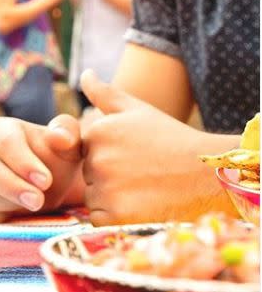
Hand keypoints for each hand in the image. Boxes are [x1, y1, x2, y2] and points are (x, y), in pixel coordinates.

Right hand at [0, 115, 80, 222]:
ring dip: (8, 201)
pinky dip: (0, 215)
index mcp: (1, 129)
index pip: (5, 141)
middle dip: (13, 185)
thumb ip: (67, 132)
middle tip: (38, 200)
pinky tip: (21, 215)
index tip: (45, 181)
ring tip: (35, 206)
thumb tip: (59, 137)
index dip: (24, 162)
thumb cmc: (58, 159)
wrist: (52, 187)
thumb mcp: (69, 144)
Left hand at [80, 70, 238, 225]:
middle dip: (109, 176)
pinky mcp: (114, 215)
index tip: (134, 154)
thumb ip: (104, 93)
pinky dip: (115, 216)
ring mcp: (105, 188)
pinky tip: (141, 205)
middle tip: (142, 172)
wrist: (208, 176)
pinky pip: (99, 218)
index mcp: (96, 132)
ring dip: (111, 197)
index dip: (109, 155)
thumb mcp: (138, 110)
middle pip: (88, 175)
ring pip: (93, 197)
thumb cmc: (172, 140)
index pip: (86, 150)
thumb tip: (84, 73)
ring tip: (144, 188)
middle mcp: (96, 158)